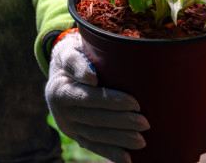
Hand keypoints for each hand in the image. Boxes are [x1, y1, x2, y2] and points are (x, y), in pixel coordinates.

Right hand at [45, 30, 149, 162]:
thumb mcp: (69, 52)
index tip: (135, 102)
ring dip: (119, 140)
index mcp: (60, 90)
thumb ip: (76, 63)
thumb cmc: (72, 57)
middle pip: (95, 119)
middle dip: (122, 123)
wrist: (60, 72)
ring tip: (141, 142)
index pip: (89, 98)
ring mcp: (68, 126)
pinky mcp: (75, 135)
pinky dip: (110, 153)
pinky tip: (127, 159)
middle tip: (145, 123)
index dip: (112, 101)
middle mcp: (61, 112)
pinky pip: (93, 146)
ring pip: (95, 136)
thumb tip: (91, 79)